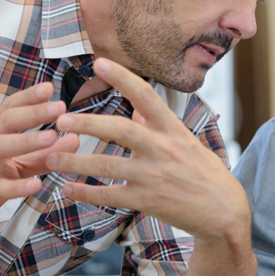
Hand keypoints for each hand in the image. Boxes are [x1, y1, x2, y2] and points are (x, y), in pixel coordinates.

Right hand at [0, 82, 80, 242]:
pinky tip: (36, 185)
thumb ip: (44, 155)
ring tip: (51, 137)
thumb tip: (75, 138)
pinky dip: (16, 187)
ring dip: (25, 141)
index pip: (8, 109)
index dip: (28, 97)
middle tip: (59, 107)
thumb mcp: (15, 167)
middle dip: (32, 113)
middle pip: (4, 122)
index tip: (50, 87)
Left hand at [45, 58, 250, 241]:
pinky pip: (111, 195)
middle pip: (122, 130)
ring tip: (51, 158)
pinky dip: (87, 193)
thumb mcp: (187, 143)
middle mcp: (164, 150)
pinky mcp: (149, 201)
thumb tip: (139, 108)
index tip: (99, 63)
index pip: (147, 97)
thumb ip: (160, 126)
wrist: (224, 212)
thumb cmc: (206, 174)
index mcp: (174, 130)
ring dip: (76, 162)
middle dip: (88, 124)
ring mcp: (156, 177)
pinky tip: (68, 189)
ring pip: (108, 166)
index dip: (123, 78)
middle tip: (60, 120)